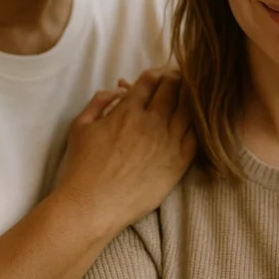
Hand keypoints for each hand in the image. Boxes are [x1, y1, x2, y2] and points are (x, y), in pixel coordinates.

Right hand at [56, 67, 195, 239]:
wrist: (93, 205)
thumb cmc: (82, 168)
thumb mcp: (80, 126)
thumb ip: (98, 102)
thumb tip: (118, 90)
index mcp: (128, 111)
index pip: (150, 80)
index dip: (155, 73)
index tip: (157, 75)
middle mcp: (152, 123)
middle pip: (173, 89)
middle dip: (175, 79)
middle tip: (176, 79)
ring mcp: (169, 142)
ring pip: (189, 109)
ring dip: (190, 97)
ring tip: (190, 95)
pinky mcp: (179, 163)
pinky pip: (196, 135)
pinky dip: (198, 123)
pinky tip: (196, 121)